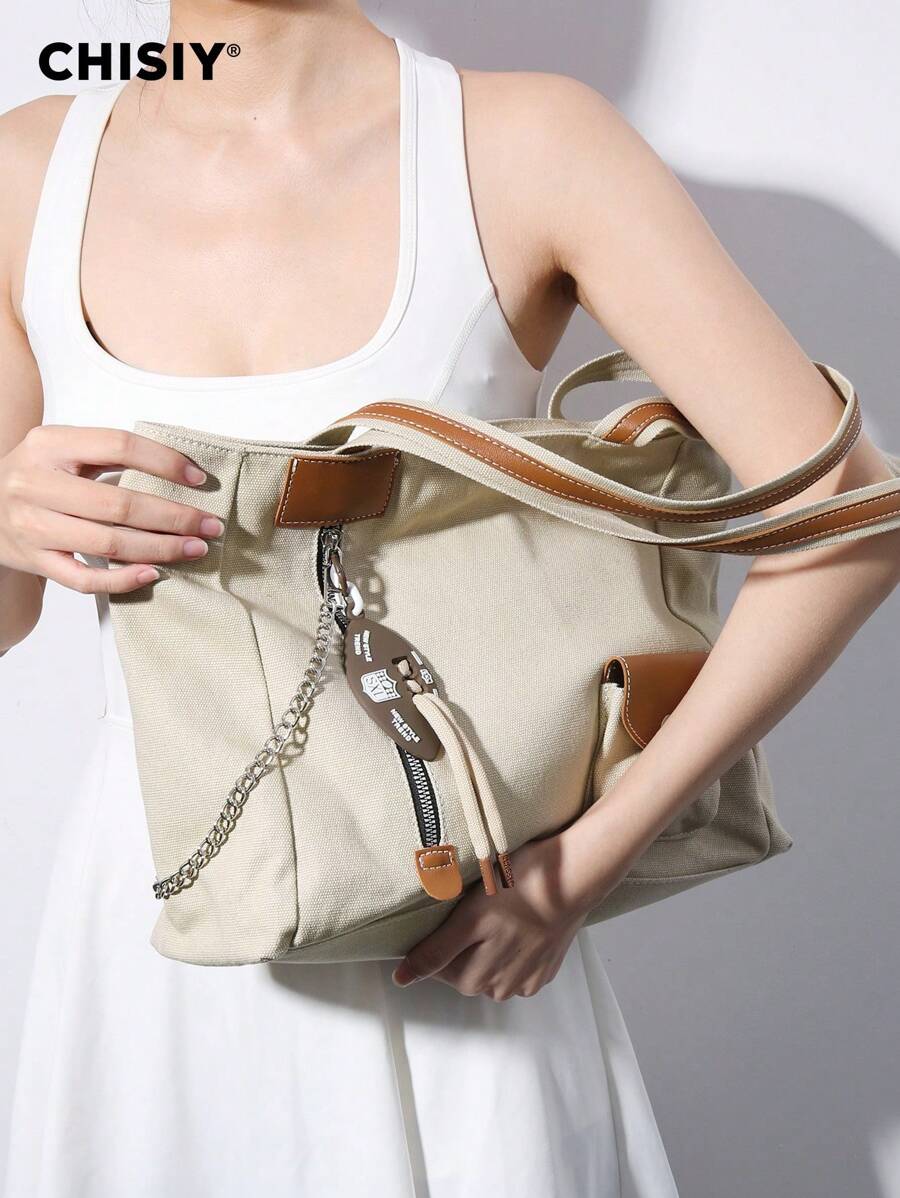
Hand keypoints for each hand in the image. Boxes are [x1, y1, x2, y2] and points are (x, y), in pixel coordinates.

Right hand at [0, 425, 222, 593]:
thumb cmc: (37, 476)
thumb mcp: (59, 450)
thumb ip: (104, 454)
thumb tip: (179, 470)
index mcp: (48, 444)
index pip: (118, 446)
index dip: (164, 461)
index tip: (199, 479)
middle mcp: (35, 483)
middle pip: (120, 503)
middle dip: (175, 517)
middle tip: (211, 525)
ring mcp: (31, 525)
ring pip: (109, 543)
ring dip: (160, 548)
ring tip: (194, 548)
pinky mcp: (33, 560)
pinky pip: (83, 579)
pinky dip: (121, 579)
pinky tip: (152, 573)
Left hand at [392, 834, 596, 1000]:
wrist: (575, 876)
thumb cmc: (521, 885)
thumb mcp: (470, 914)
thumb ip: (436, 950)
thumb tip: (401, 980)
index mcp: (483, 972)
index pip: (440, 969)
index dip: (435, 943)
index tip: (441, 918)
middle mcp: (505, 982)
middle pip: (466, 974)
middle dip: (462, 948)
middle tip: (471, 912)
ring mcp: (528, 977)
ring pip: (492, 976)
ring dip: (487, 954)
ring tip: (495, 920)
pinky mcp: (546, 971)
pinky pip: (517, 974)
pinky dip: (511, 956)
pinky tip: (517, 930)